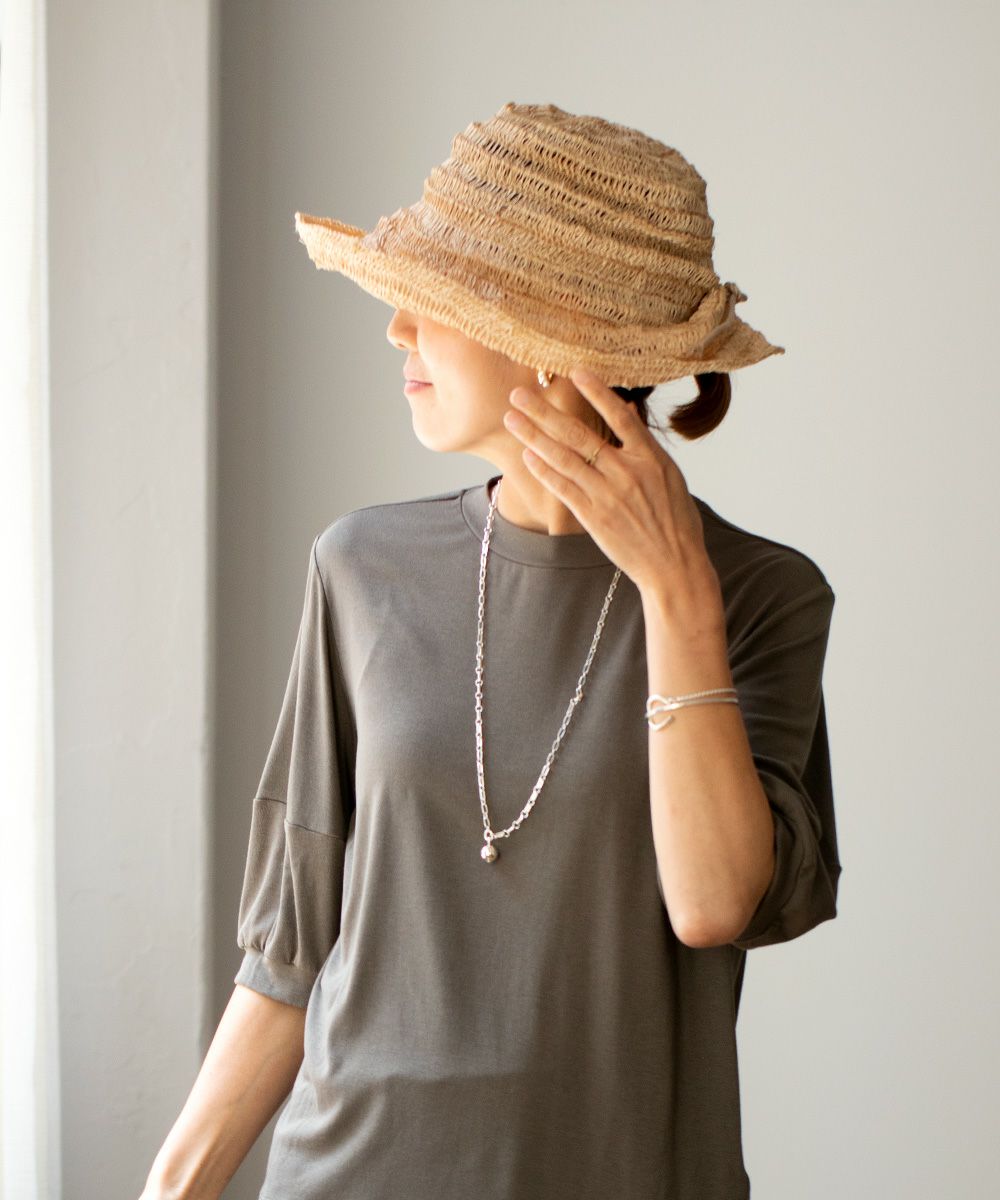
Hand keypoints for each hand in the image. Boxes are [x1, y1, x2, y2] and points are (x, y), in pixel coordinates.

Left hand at [503, 366, 725, 633]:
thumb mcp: (669, 476)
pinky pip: (563, 488)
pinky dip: (544, 470)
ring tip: (512, 419)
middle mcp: (628, 472)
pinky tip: (528, 455)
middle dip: (545, 411)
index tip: (573, 372)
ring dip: (534, 436)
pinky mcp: (594, 517)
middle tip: (519, 393)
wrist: (674, 565)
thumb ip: (645, 444)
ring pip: (564, 458)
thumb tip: (627, 411)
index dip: (596, 392)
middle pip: (579, 434)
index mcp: (651, 458)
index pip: (620, 416)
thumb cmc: (675, 520)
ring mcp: (609, 494)